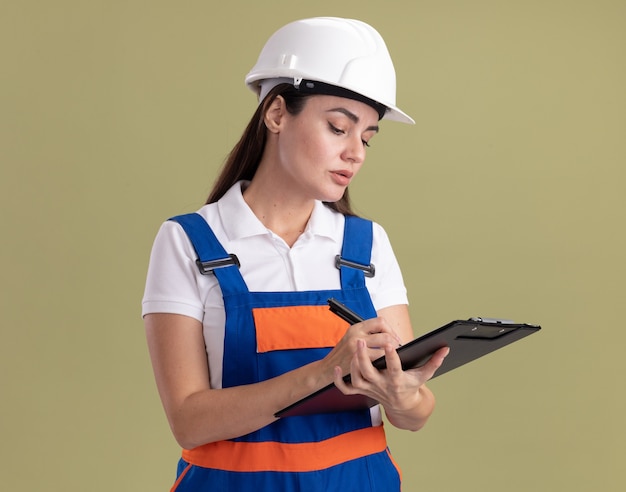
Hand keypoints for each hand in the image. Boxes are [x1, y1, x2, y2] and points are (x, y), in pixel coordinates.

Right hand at [321, 317, 401, 378]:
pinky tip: (385, 364)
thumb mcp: (352, 337)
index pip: (380, 322)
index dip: (390, 329)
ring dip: (391, 352)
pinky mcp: (358, 362)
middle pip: (385, 334)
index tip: (394, 337)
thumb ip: (367, 334)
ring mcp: (357, 349)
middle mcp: (356, 335)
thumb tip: (388, 333)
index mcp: (356, 327)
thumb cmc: (342, 354)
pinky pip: (378, 360)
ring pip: (384, 347)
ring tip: (393, 356)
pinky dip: (385, 362)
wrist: (326, 369)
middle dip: (395, 342)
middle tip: (398, 348)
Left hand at [334, 341, 449, 428]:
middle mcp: (381, 385)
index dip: (391, 356)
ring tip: (355, 348)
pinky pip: (347, 389)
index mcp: (397, 380)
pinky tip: (336, 369)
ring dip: (353, 365)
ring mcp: (370, 388)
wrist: (402, 406)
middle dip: (363, 356)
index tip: (389, 343)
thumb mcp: (424, 375)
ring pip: (357, 379)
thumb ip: (434, 362)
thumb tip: (445, 349)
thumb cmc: (412, 386)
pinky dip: (339, 381)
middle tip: (362, 340)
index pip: (394, 368)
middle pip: (368, 372)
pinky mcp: (362, 390)